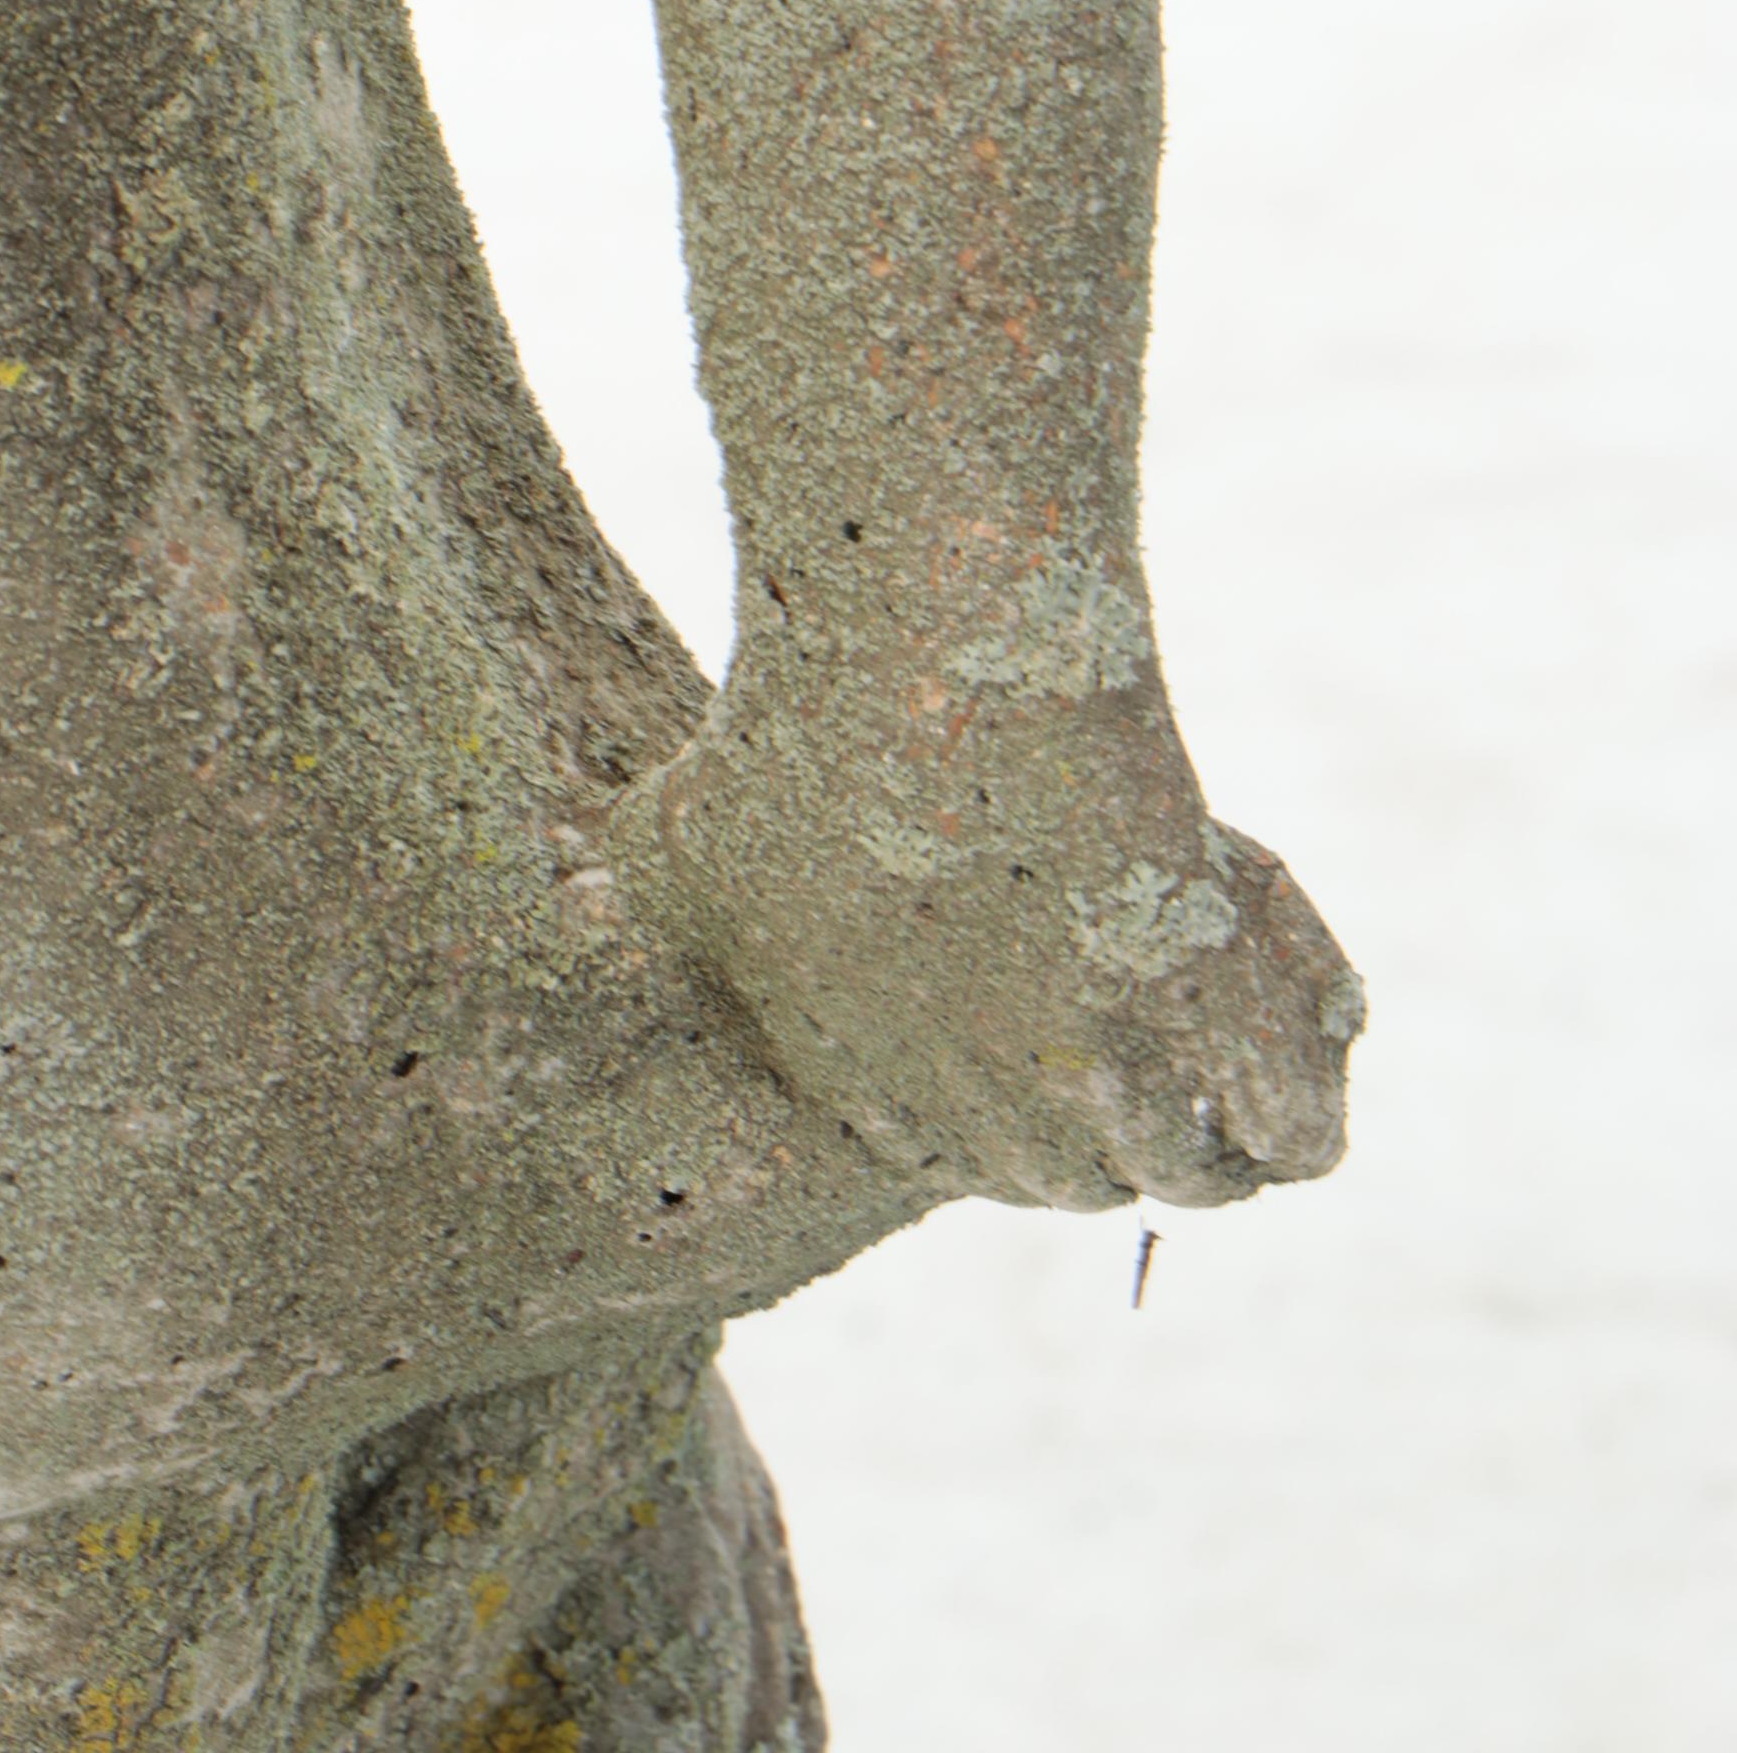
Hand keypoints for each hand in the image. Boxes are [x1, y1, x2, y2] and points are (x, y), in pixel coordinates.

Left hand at [610, 670, 1362, 1210]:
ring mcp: (1096, 1079)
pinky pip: (1294, 1134)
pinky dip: (1303, 1089)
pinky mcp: (1204, 1019)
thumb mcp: (665, 826)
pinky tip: (1292, 1018)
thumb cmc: (789, 741)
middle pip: (1081, 1176)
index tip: (1029, 1007)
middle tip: (1134, 1003)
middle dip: (1114, 1112)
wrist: (929, 679)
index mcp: (862, 1093)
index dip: (1000, 1090)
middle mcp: (984, 1118)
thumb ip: (608, 879)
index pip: (952, 1153)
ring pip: (1197, 1172)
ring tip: (1219, 1019)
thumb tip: (552, 885)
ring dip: (1216, 1112)